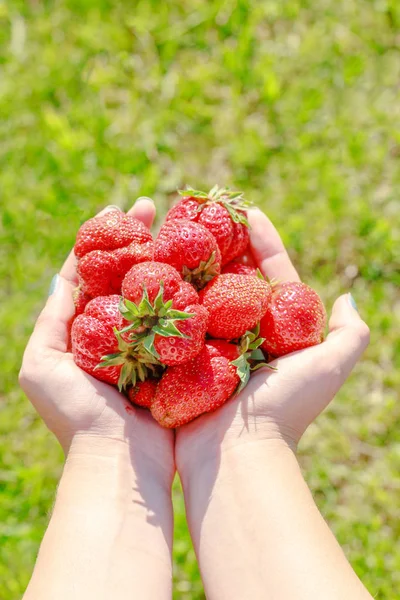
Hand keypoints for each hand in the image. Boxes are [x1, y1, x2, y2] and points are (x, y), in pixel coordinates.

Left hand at [19, 199, 174, 485]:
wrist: (122, 467)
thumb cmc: (77, 417)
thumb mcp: (43, 364)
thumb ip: (53, 318)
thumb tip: (67, 272)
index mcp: (90, 330)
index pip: (96, 271)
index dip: (106, 237)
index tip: (121, 205)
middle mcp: (123, 333)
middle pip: (132, 273)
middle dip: (142, 237)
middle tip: (156, 204)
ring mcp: (155, 345)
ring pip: (164, 291)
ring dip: (172, 258)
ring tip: (184, 224)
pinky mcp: (182, 359)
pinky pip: (188, 318)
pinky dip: (196, 292)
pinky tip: (208, 265)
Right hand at [176, 207, 369, 472]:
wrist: (236, 458)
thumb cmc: (283, 410)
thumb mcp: (327, 368)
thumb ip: (350, 334)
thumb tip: (349, 297)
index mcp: (275, 331)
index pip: (272, 275)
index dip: (264, 242)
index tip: (250, 211)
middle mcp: (242, 335)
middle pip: (231, 278)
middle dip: (220, 244)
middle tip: (206, 212)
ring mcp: (208, 345)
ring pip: (198, 293)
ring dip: (188, 262)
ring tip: (175, 228)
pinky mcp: (179, 358)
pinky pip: (170, 319)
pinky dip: (163, 294)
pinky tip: (152, 267)